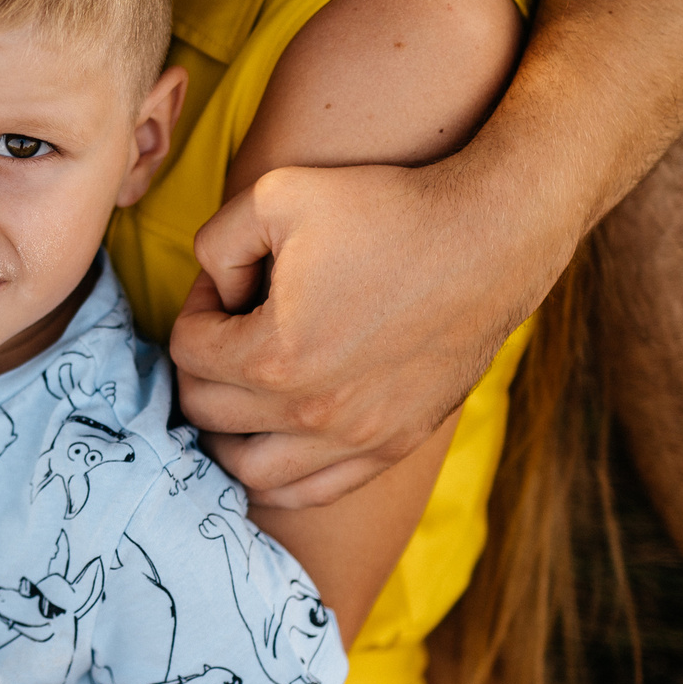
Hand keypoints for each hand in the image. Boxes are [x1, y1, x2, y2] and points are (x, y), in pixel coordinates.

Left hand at [169, 158, 557, 508]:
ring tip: (236, 391)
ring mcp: (358, 437)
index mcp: (277, 354)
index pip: (189, 352)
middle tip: (229, 329)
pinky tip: (271, 440)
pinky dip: (276, 476)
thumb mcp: (277, 192)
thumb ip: (216, 242)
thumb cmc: (388, 208)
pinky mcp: (393, 444)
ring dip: (225, 432)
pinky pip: (311, 491)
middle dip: (203, 365)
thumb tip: (213, 292)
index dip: (196, 308)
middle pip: (207, 410)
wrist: (493, 234)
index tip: (226, 287)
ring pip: (249, 468)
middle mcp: (314, 411)